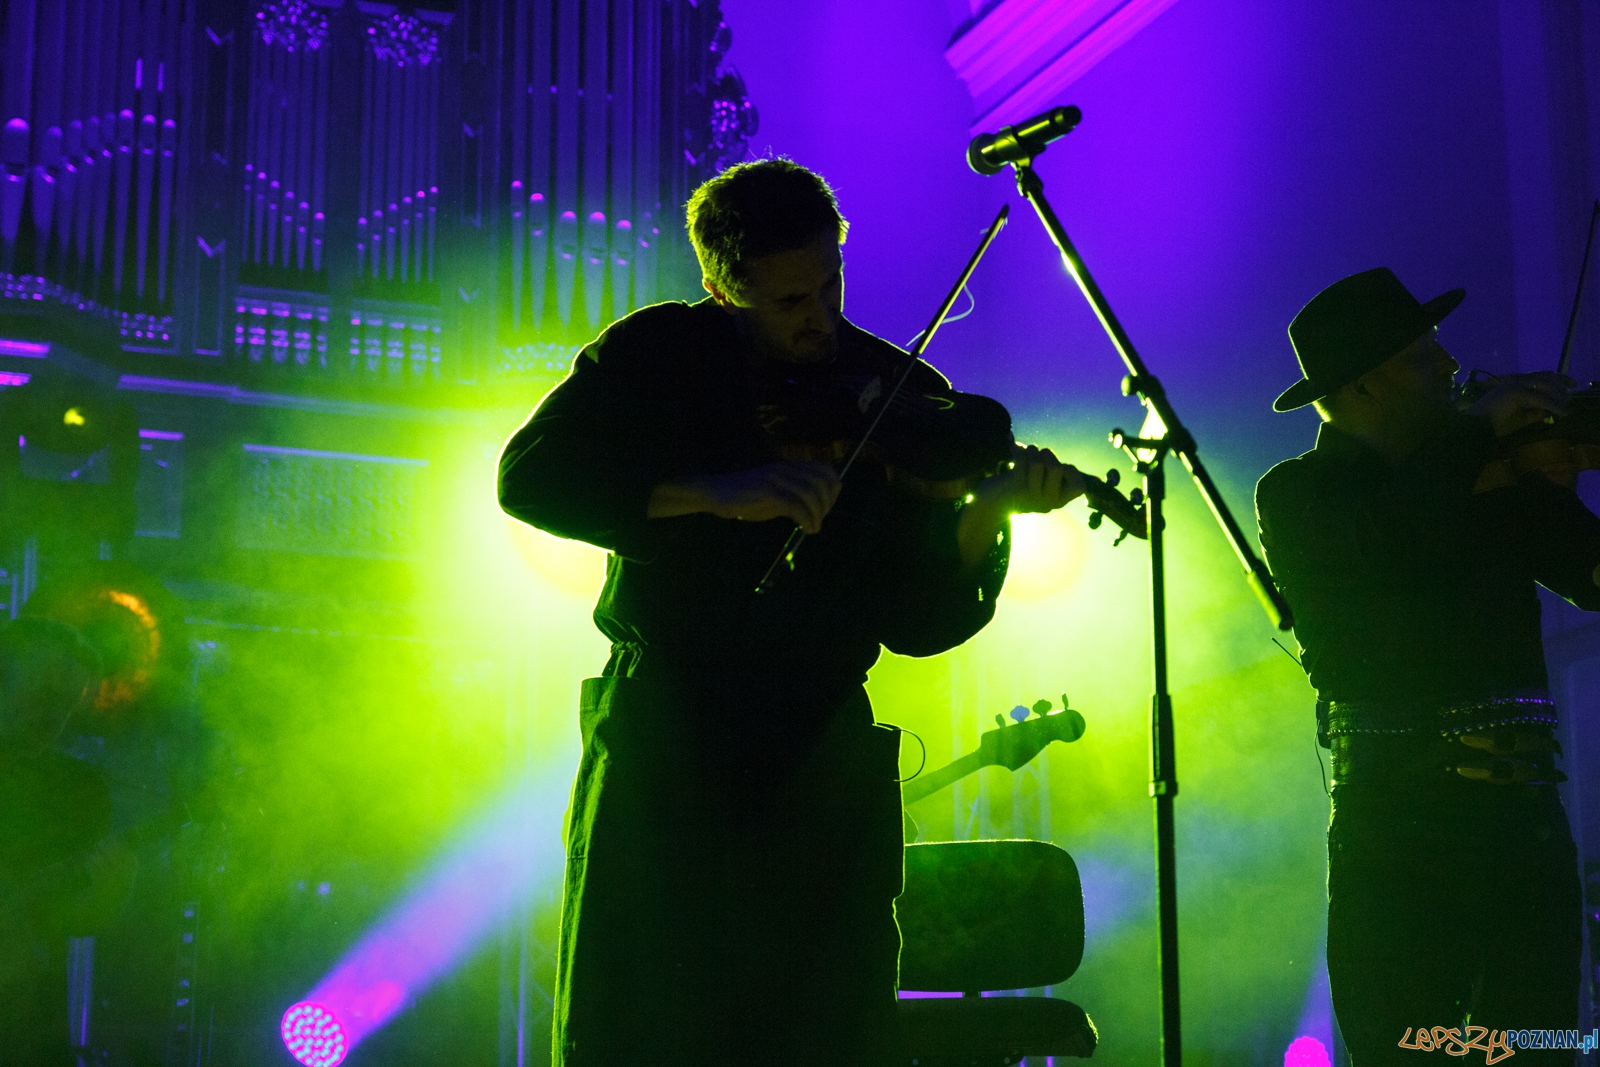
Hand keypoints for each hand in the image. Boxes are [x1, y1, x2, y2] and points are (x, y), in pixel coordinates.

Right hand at [649, 461, 841, 533]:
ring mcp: (776, 479)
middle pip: (822, 481)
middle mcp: (786, 469)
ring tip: (813, 529)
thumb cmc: (745, 497)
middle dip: (827, 504)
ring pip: (811, 494)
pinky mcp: (767, 492)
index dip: (833, 488)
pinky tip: (806, 529)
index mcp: (790, 467)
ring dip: (817, 514)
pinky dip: (806, 519)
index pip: (825, 469)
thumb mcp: (775, 493)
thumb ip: (795, 495)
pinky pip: (796, 505)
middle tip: (818, 520)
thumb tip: (817, 508)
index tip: (827, 507)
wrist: (716, 493)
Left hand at [974, 444, 1085, 514]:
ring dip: (1031, 450)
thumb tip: (1070, 462)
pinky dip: (1018, 449)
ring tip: (1025, 452)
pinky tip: (1013, 449)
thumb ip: (1054, 474)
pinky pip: (1022, 459)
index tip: (1057, 467)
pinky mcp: (1015, 487)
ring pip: (1038, 462)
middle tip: (1036, 456)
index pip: (1079, 487)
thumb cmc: (1019, 488)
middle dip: (1047, 454)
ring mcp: (1031, 496)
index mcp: (1058, 501)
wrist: (990, 503)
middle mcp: (1047, 502)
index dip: (1071, 471)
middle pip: (1057, 467)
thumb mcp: (1042, 486)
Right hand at [1468, 372, 1572, 436]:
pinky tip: (1562, 413)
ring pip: (1546, 385)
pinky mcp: (1515, 392)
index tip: (1572, 385)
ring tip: (1564, 409)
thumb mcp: (1520, 418)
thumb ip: (1533, 414)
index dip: (1559, 378)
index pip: (1542, 375)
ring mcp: (1515, 384)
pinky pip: (1541, 399)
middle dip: (1562, 386)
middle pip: (1547, 376)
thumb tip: (1547, 412)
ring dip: (1558, 397)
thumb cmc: (1493, 423)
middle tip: (1570, 398)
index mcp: (1515, 382)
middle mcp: (1516, 379)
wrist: (1476, 427)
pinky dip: (1554, 406)